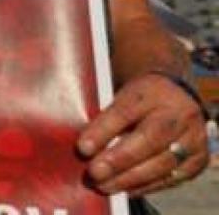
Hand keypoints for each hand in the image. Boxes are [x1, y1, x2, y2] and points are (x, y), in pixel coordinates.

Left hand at [78, 74, 208, 196]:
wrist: (178, 96)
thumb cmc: (140, 99)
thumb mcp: (123, 96)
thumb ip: (106, 118)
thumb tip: (84, 148)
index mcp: (152, 91)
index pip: (125, 112)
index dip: (103, 131)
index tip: (83, 148)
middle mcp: (178, 113)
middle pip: (149, 138)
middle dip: (119, 159)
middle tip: (95, 173)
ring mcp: (192, 136)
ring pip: (163, 162)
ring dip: (130, 178)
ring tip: (105, 185)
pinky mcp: (198, 158)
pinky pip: (173, 177)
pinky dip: (147, 185)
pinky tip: (127, 189)